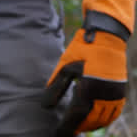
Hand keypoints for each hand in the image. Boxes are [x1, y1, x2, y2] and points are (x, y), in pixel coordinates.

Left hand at [42, 11, 129, 135]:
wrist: (107, 38)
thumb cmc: (82, 50)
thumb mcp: (65, 67)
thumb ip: (55, 88)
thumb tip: (45, 107)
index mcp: (88, 90)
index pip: (75, 116)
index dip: (66, 128)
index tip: (57, 134)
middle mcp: (104, 96)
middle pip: (89, 121)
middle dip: (77, 127)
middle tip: (65, 131)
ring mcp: (115, 95)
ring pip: (103, 119)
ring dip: (90, 125)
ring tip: (78, 126)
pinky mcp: (121, 92)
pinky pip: (113, 113)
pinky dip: (104, 119)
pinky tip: (95, 119)